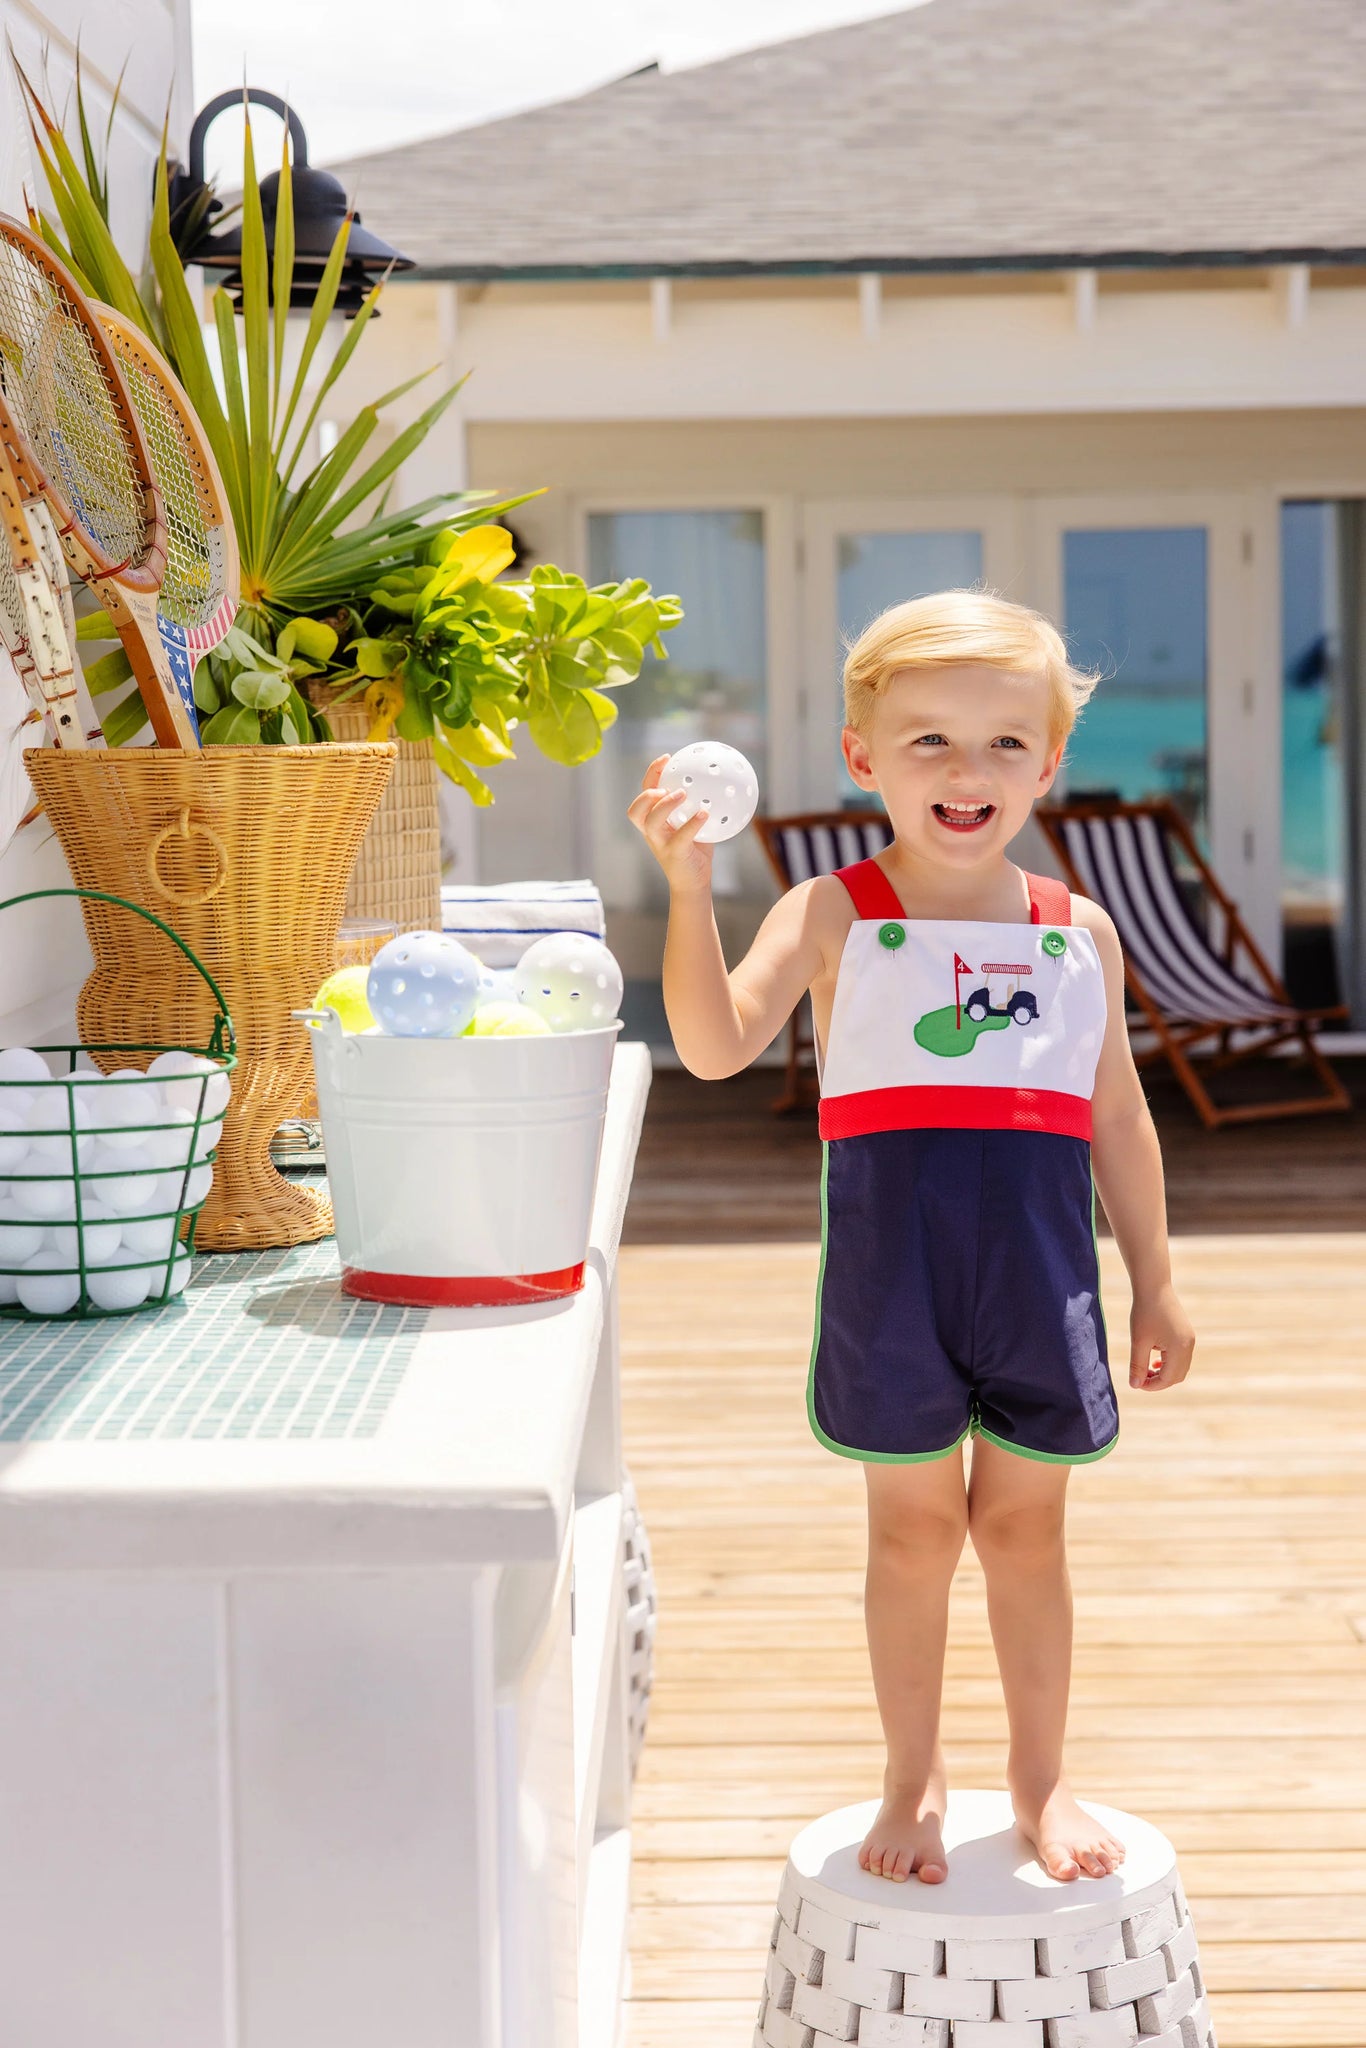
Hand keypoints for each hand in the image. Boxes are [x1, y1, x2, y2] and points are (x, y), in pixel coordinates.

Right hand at [627, 755, 713, 893]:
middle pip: (636, 809)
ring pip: (650, 821)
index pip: (645, 793)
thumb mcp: (695, 823)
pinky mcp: (674, 854)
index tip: (667, 758)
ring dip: (664, 805)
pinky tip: (705, 813)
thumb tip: (719, 780)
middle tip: (666, 784)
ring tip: (682, 794)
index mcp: (654, 820)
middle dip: (647, 793)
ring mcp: (660, 843)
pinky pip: (680, 837)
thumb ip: (699, 804)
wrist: (694, 882)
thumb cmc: (695, 850)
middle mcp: (652, 832)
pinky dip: (692, 823)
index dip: (651, 774)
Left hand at [1128, 1282, 1194, 1390]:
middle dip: (1159, 1381)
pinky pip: (1181, 1357)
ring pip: (1180, 1367)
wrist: (1154, 1286)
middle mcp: (1189, 1345)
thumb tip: (1135, 1386)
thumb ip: (1137, 1365)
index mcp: (1179, 1348)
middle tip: (1140, 1378)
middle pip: (1177, 1376)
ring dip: (1164, 1372)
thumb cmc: (1144, 1312)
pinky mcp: (1186, 1334)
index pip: (1168, 1379)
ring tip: (1146, 1369)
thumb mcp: (1138, 1341)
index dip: (1152, 1386)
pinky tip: (1153, 1359)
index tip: (1136, 1383)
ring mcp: (1190, 1339)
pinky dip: (1168, 1363)